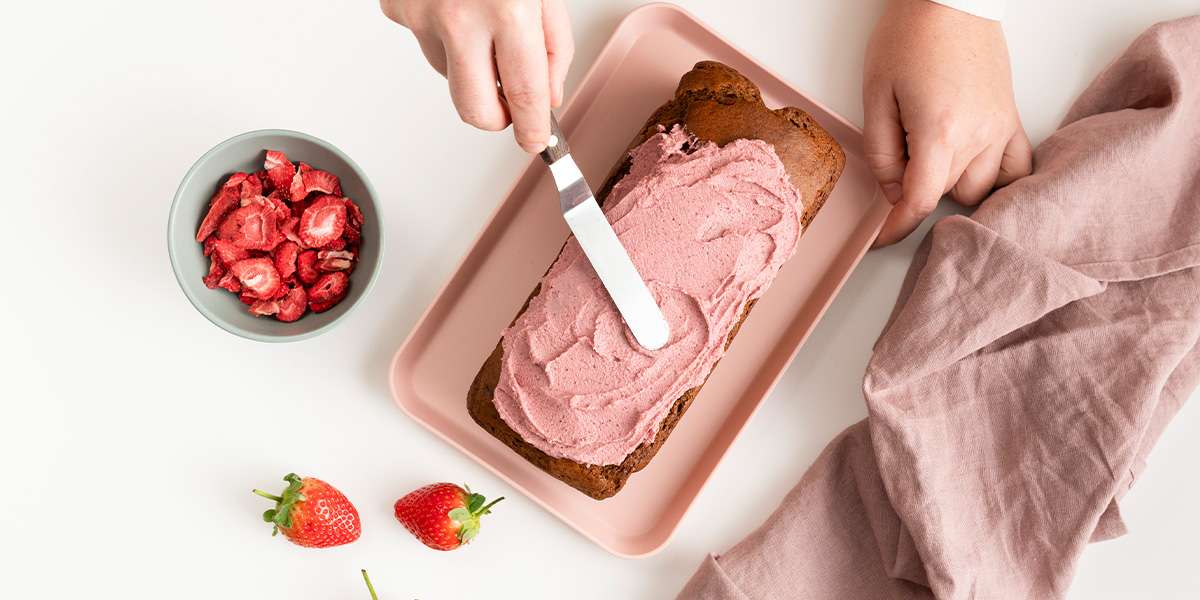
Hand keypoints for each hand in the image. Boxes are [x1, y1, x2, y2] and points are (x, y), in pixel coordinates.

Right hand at [381, 0, 573, 153]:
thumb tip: (547, 95)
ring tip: (482, 18)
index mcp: (506, 9)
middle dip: (497, 118)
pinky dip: (445, 34)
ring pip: (450, 74)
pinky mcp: (396, 10)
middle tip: (512, 108)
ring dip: (471, 63)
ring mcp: (419, 16)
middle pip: (474, 110)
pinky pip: (427, 43)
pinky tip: (454, 2)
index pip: (523, 94)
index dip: (533, 128)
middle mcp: (457, 17)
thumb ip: (552, 45)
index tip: (537, 141)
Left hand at [863, 0, 1032, 245]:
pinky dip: (998, 180)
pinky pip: (1017, 168)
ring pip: (981, 188)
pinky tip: (976, 174)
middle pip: (947, 195)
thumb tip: (892, 191)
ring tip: (932, 163)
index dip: (896, 227)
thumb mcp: (876, 94)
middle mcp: (979, 136)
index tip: (881, 238)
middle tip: (898, 166)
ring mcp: (1002, 128)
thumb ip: (882, 151)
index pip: (920, 201)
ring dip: (954, 186)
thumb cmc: (909, 37)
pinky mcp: (1012, 117)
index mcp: (941, 132)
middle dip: (919, 191)